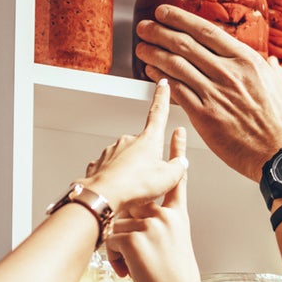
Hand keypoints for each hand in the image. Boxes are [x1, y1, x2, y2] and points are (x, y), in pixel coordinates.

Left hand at [81, 80, 188, 208]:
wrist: (103, 196)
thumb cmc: (134, 186)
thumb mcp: (169, 179)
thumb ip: (178, 168)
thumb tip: (181, 164)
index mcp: (148, 139)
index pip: (158, 112)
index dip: (162, 98)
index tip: (163, 85)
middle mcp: (128, 140)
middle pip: (144, 145)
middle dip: (148, 159)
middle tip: (150, 180)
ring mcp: (112, 150)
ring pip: (127, 158)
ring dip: (132, 171)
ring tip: (134, 189)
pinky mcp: (100, 162)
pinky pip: (112, 169)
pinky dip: (117, 178)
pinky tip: (121, 190)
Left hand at [104, 129, 201, 281]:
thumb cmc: (172, 281)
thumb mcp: (171, 247)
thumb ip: (158, 227)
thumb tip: (137, 223)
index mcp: (177, 216)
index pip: (177, 180)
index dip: (177, 155)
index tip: (179, 131)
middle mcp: (166, 216)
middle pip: (134, 208)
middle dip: (125, 231)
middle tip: (141, 256)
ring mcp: (150, 224)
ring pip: (118, 227)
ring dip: (120, 252)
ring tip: (137, 270)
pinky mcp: (135, 235)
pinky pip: (112, 243)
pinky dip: (116, 261)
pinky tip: (129, 273)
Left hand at [135, 5, 281, 179]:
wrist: (281, 155)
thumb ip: (271, 71)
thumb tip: (270, 64)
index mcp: (246, 61)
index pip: (206, 32)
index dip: (181, 19)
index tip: (166, 13)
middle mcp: (228, 73)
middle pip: (185, 45)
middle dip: (160, 32)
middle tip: (146, 27)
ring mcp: (214, 94)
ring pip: (176, 66)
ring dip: (154, 54)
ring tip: (142, 48)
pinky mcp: (205, 116)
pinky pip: (177, 92)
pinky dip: (161, 80)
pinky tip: (152, 74)